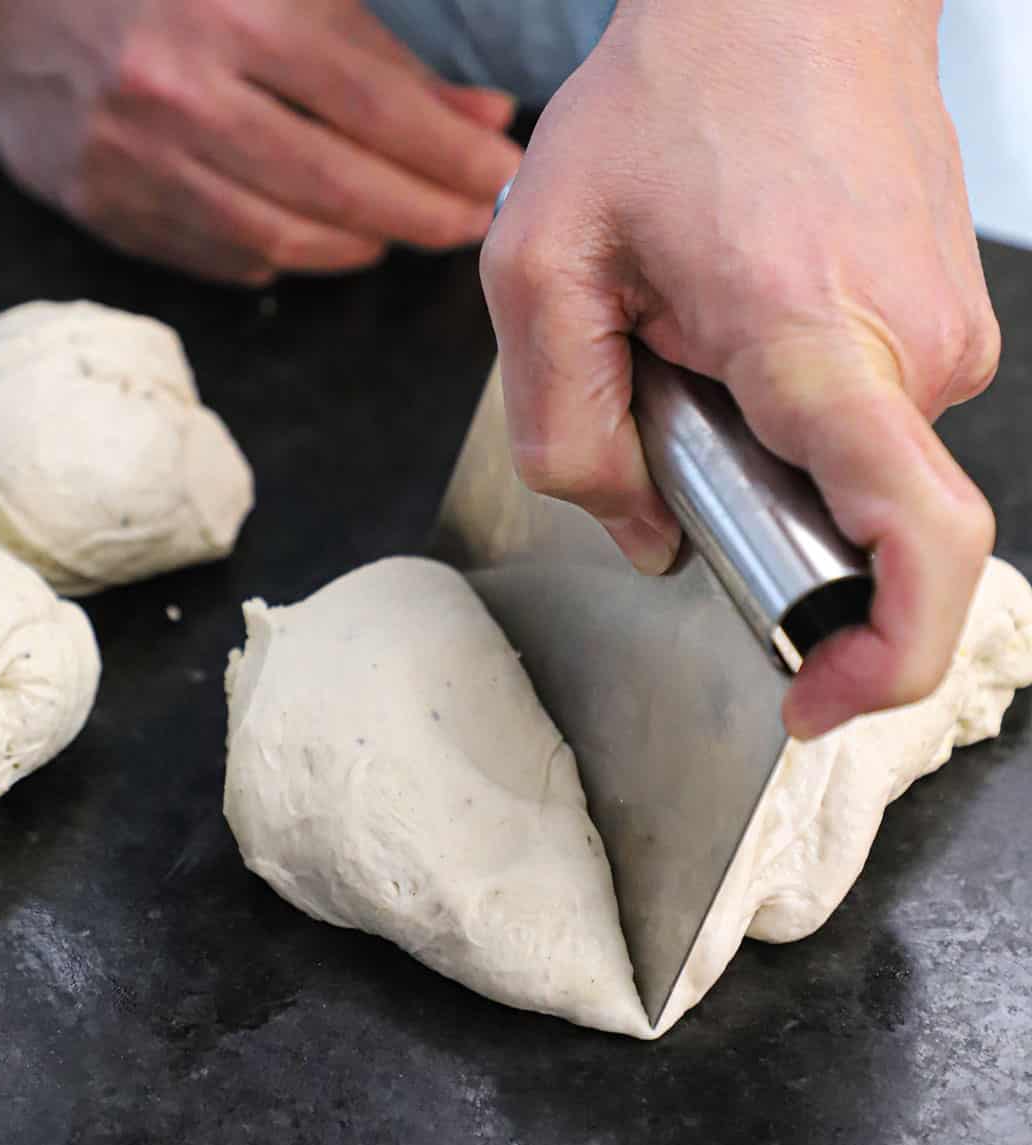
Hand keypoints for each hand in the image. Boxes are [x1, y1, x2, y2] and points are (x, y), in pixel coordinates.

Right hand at [0, 0, 522, 282]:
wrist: (4, 4)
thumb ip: (380, 46)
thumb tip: (481, 115)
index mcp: (235, 8)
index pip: (376, 104)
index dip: (450, 152)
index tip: (501, 173)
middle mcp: (184, 91)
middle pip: (340, 185)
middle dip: (425, 213)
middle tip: (474, 222)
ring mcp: (141, 161)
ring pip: (286, 237)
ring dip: (366, 244)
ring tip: (410, 233)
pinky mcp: (110, 210)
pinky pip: (227, 257)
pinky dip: (294, 259)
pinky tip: (334, 246)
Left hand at [481, 0, 998, 739]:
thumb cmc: (664, 107)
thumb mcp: (541, 266)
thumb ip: (563, 433)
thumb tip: (643, 537)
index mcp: (815, 343)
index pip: (918, 539)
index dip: (885, 654)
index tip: (819, 697)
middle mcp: (912, 352)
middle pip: (839, 519)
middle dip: (746, 500)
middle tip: (667, 387)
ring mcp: (942, 337)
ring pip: (840, 466)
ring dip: (757, 439)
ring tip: (698, 328)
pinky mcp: (937, 322)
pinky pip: (855, 415)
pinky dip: (786, 403)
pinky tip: (737, 316)